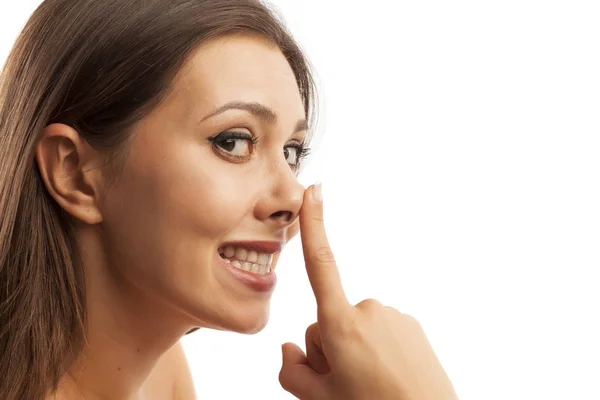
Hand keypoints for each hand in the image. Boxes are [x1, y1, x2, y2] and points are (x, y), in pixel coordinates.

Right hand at [278, 183, 457, 399]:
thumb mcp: (318, 399)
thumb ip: (292, 371)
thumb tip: (289, 349)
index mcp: (341, 324)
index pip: (321, 264)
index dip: (314, 225)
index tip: (314, 192)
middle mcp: (368, 310)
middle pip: (328, 319)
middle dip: (329, 347)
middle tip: (344, 382)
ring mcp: (392, 316)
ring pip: (355, 326)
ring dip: (355, 349)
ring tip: (370, 382)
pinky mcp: (411, 324)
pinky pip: (380, 330)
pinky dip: (378, 349)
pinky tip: (387, 375)